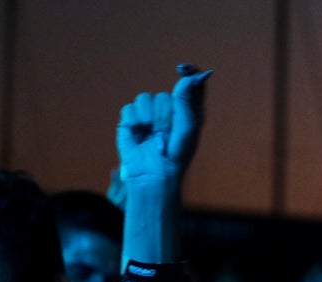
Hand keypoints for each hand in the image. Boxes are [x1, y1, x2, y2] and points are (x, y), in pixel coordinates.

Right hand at [116, 64, 211, 187]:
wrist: (154, 173)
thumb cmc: (177, 153)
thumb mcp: (187, 126)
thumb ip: (186, 99)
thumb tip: (190, 75)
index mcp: (189, 111)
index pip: (190, 82)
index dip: (188, 72)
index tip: (183, 68)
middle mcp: (170, 110)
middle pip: (165, 95)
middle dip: (165, 115)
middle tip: (167, 134)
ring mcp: (150, 114)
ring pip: (147, 98)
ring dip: (151, 119)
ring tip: (154, 135)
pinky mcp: (132, 120)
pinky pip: (131, 108)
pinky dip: (136, 122)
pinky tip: (140, 134)